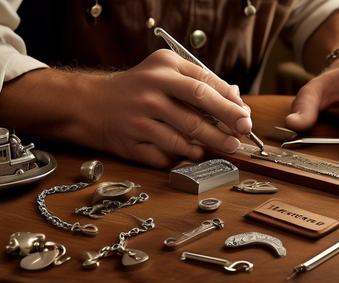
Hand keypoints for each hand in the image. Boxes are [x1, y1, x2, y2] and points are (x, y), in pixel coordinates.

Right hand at [0, 49, 251, 167]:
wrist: (91, 103)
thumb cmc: (138, 88)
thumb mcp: (167, 73)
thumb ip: (200, 83)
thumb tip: (237, 101)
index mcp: (164, 68)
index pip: (205, 85)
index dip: (230, 105)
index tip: (245, 118)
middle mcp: (150, 90)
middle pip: (197, 110)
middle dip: (224, 127)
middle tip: (240, 138)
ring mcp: (139, 118)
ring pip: (183, 138)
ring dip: (206, 146)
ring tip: (219, 148)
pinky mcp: (131, 142)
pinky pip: (165, 156)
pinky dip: (181, 158)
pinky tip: (189, 154)